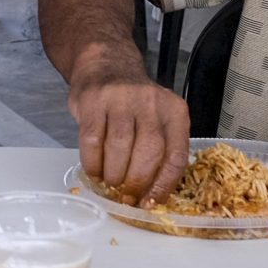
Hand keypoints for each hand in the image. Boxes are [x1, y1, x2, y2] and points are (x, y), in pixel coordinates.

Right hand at [66, 59, 190, 205]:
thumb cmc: (134, 103)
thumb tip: (151, 195)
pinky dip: (92, 162)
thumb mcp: (159, 118)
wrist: (106, 65)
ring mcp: (121, 99)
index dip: (162, 185)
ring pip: (119, 148)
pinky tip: (94, 170)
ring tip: (110, 183)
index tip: (150, 202)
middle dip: (136, 182)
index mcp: (174, 111)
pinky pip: (92, 140)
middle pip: (148, 153)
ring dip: (113, 174)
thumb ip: (161, 151)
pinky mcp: (93, 100)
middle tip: (126, 195)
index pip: (175, 156)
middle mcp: (151, 102)